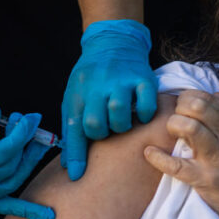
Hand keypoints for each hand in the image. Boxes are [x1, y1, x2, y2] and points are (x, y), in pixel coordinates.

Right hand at [0, 106, 54, 218]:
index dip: (19, 135)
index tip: (28, 118)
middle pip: (9, 166)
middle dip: (26, 142)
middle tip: (32, 121)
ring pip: (13, 182)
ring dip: (31, 163)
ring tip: (41, 143)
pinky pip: (6, 209)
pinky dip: (29, 212)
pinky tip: (50, 216)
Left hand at [61, 20, 157, 179]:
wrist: (112, 43)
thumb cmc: (91, 79)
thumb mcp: (75, 99)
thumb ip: (72, 132)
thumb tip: (71, 169)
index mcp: (79, 93)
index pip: (74, 128)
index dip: (76, 156)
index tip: (78, 176)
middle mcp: (98, 87)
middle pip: (96, 124)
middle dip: (102, 133)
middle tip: (108, 128)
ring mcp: (121, 82)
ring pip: (120, 115)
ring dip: (122, 125)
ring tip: (123, 121)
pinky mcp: (143, 79)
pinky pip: (147, 106)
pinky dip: (146, 115)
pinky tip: (141, 113)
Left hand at [143, 90, 218, 218]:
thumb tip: (215, 96)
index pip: (208, 99)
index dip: (189, 97)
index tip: (183, 105)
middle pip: (198, 107)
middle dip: (180, 107)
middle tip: (176, 117)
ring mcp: (215, 158)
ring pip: (189, 128)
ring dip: (173, 125)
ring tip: (171, 132)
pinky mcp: (205, 180)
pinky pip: (176, 166)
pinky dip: (158, 158)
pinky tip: (150, 153)